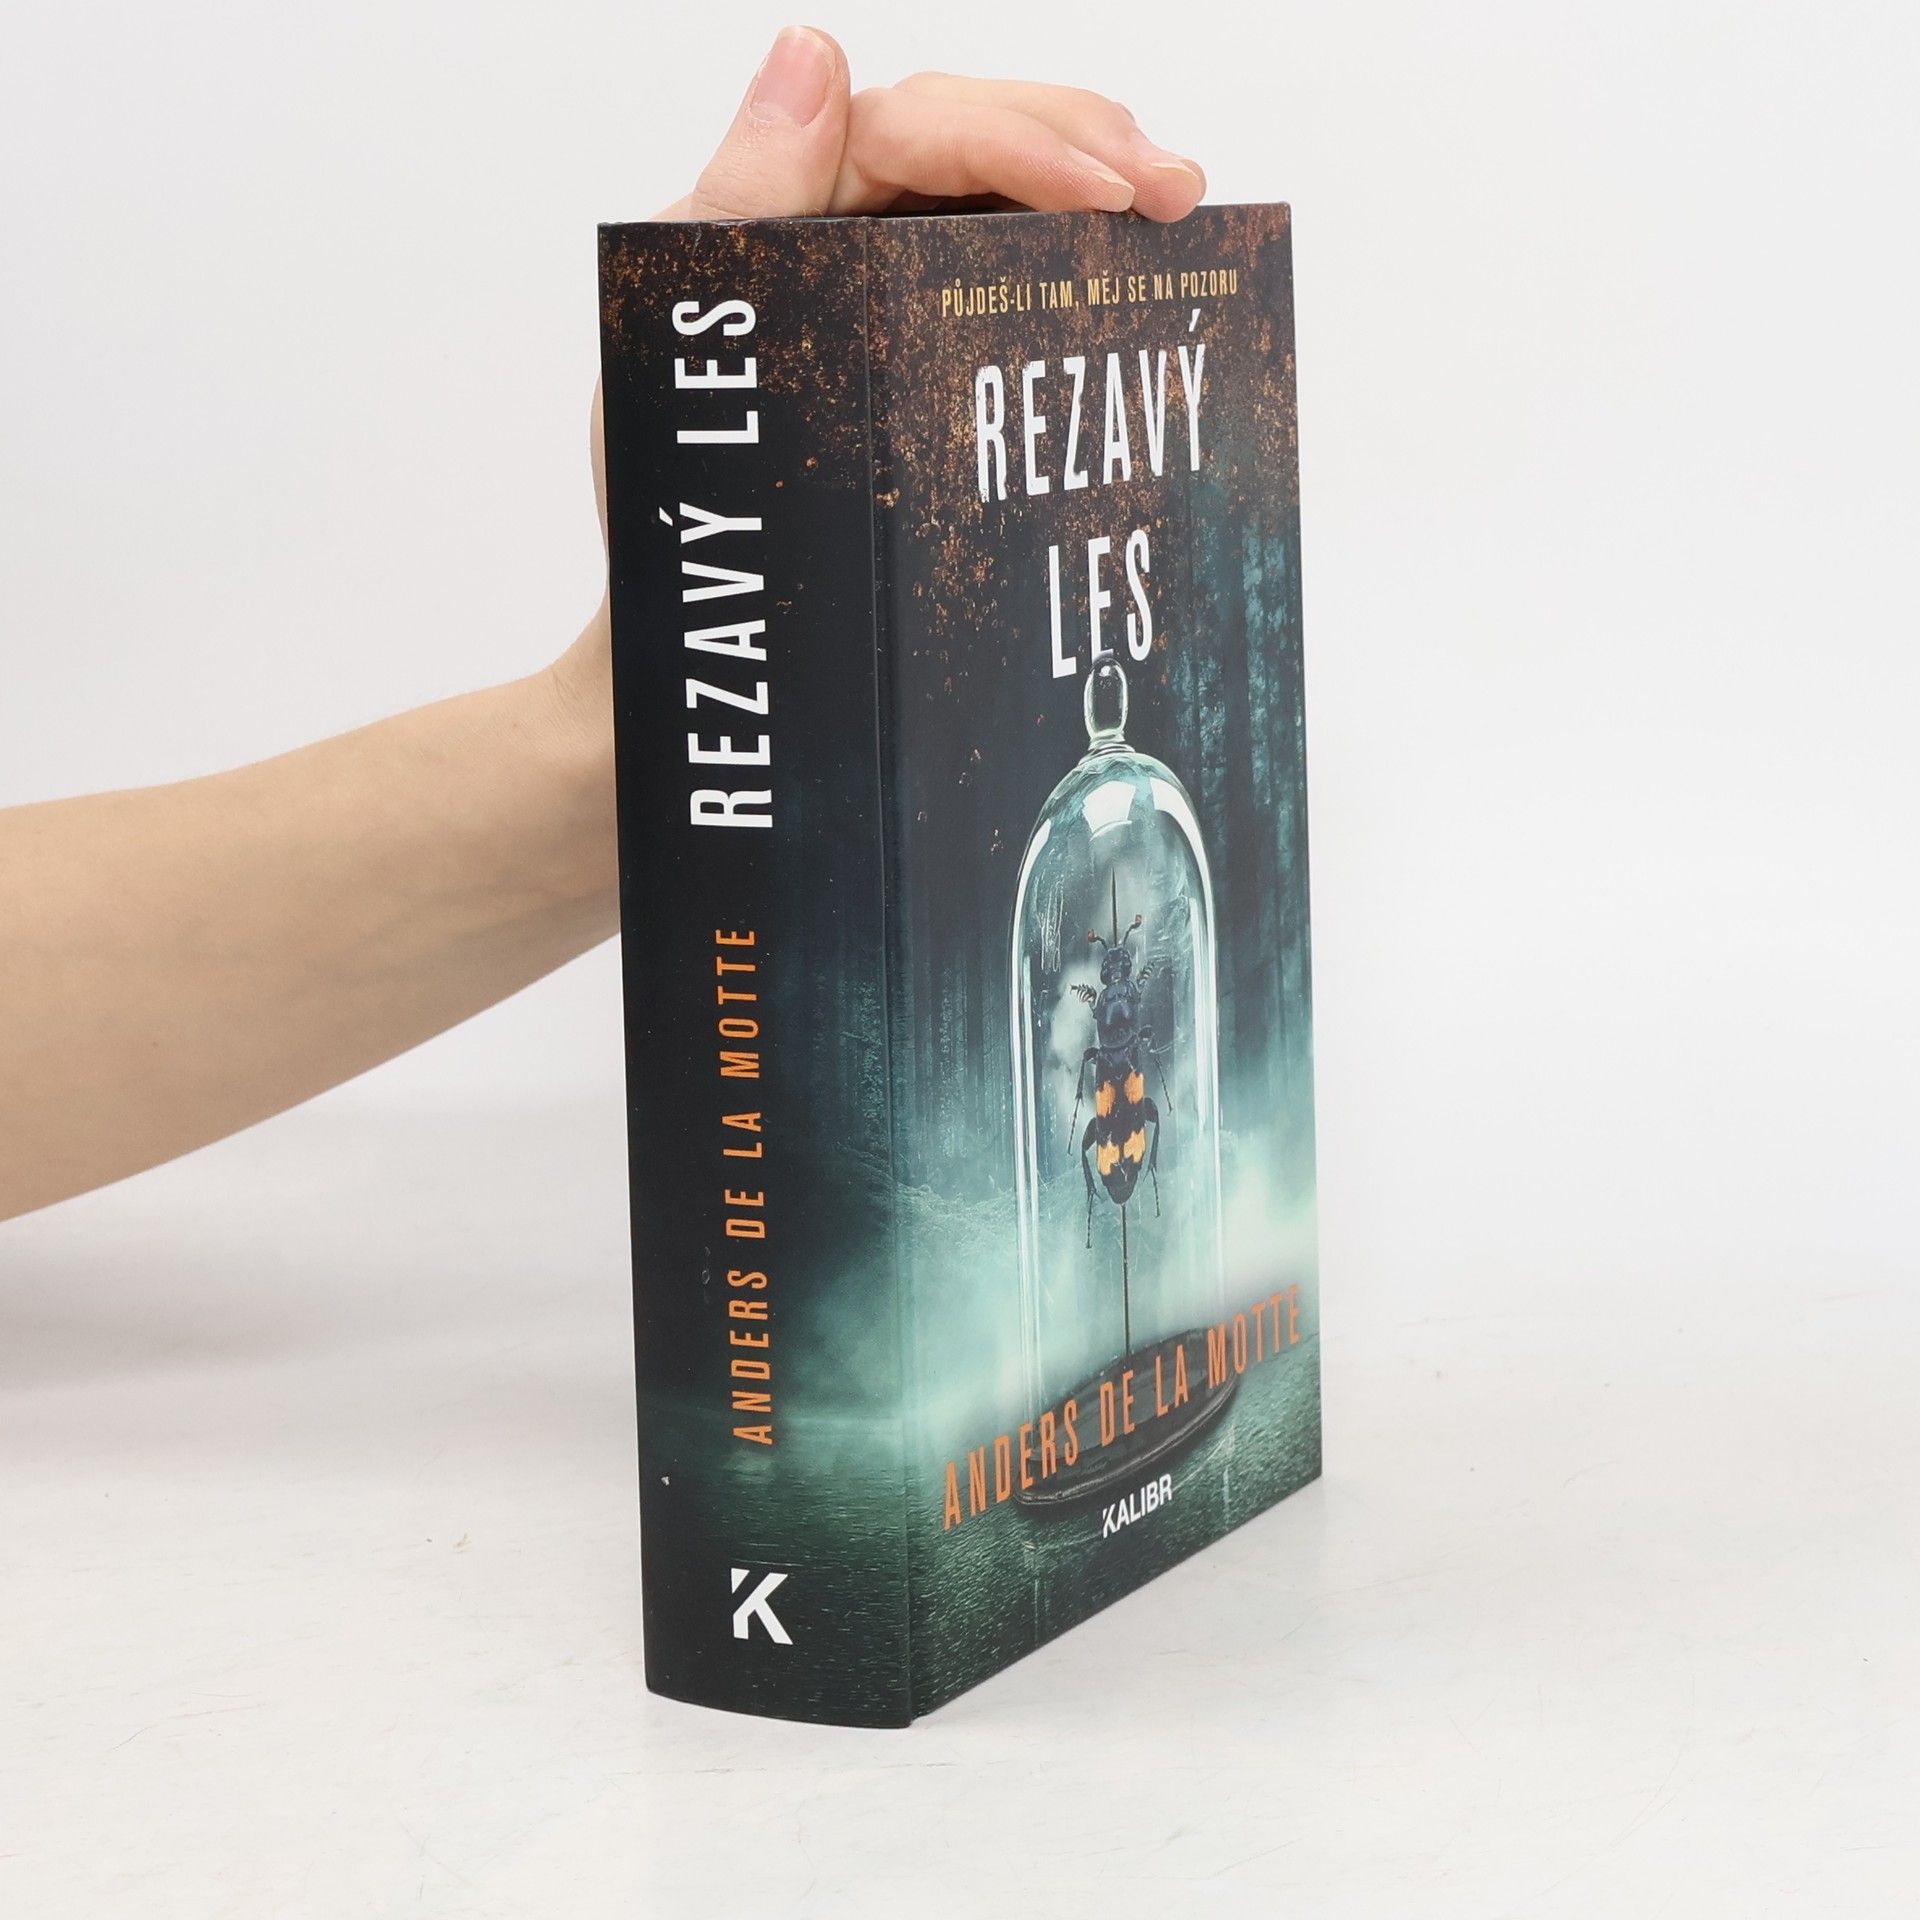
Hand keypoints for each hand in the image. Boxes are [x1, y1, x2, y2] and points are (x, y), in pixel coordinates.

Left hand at [549, 27, 1207, 766]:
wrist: (699, 629)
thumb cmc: (669, 498)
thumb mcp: (688, 339)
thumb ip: (743, 197)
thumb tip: (812, 52)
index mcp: (788, 202)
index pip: (921, 125)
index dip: (1026, 138)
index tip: (1113, 191)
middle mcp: (845, 228)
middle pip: (982, 139)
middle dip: (1089, 146)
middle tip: (1180, 193)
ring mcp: (891, 291)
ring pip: (1008, 202)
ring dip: (1100, 193)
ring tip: (1177, 216)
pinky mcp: (924, 354)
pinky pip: (1005, 287)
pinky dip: (1074, 277)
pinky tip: (1130, 293)